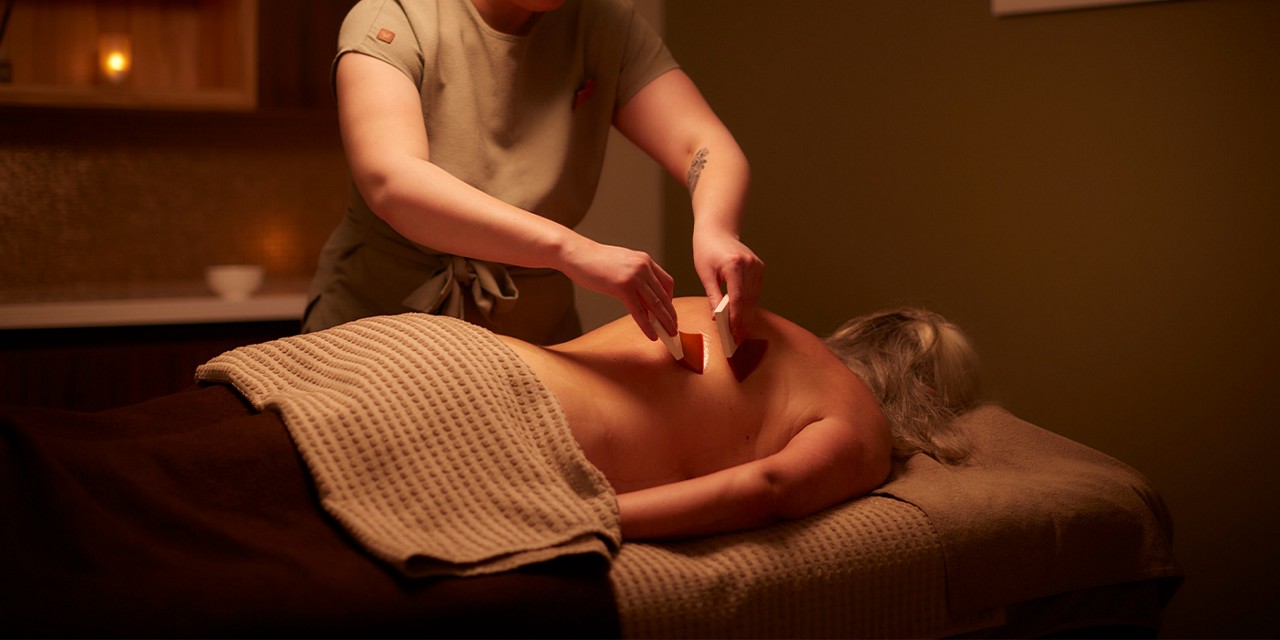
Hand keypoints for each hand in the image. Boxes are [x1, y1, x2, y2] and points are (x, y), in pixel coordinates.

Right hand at [560, 239, 676, 339]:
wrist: (577, 254)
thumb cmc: (594, 261)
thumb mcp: (621, 264)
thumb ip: (635, 277)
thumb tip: (642, 297)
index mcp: (644, 260)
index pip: (667, 282)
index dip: (671, 299)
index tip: (670, 312)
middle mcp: (643, 266)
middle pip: (664, 295)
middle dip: (671, 315)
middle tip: (674, 328)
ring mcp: (634, 276)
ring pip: (655, 304)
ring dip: (664, 322)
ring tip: (669, 335)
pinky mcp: (622, 287)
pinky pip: (639, 311)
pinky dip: (647, 326)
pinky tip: (651, 335)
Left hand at [694, 229, 762, 344]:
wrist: (718, 230)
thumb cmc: (706, 250)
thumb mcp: (705, 274)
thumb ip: (713, 296)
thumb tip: (717, 318)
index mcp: (735, 265)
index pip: (738, 298)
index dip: (736, 319)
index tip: (733, 334)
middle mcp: (750, 265)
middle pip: (749, 300)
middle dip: (743, 321)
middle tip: (737, 339)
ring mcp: (757, 266)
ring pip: (754, 298)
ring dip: (748, 315)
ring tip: (740, 332)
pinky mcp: (760, 268)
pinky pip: (756, 291)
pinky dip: (750, 304)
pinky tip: (745, 317)